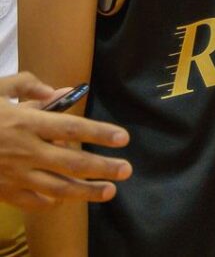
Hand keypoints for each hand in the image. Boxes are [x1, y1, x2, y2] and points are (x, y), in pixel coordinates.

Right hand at [0, 72, 131, 210]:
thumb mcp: (0, 89)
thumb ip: (31, 87)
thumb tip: (63, 92)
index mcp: (27, 122)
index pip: (73, 129)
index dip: (100, 134)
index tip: (124, 138)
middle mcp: (24, 150)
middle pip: (72, 163)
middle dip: (103, 168)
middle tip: (127, 171)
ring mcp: (13, 173)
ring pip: (56, 188)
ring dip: (85, 192)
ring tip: (108, 192)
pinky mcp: (2, 189)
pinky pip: (32, 200)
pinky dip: (52, 201)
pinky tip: (66, 199)